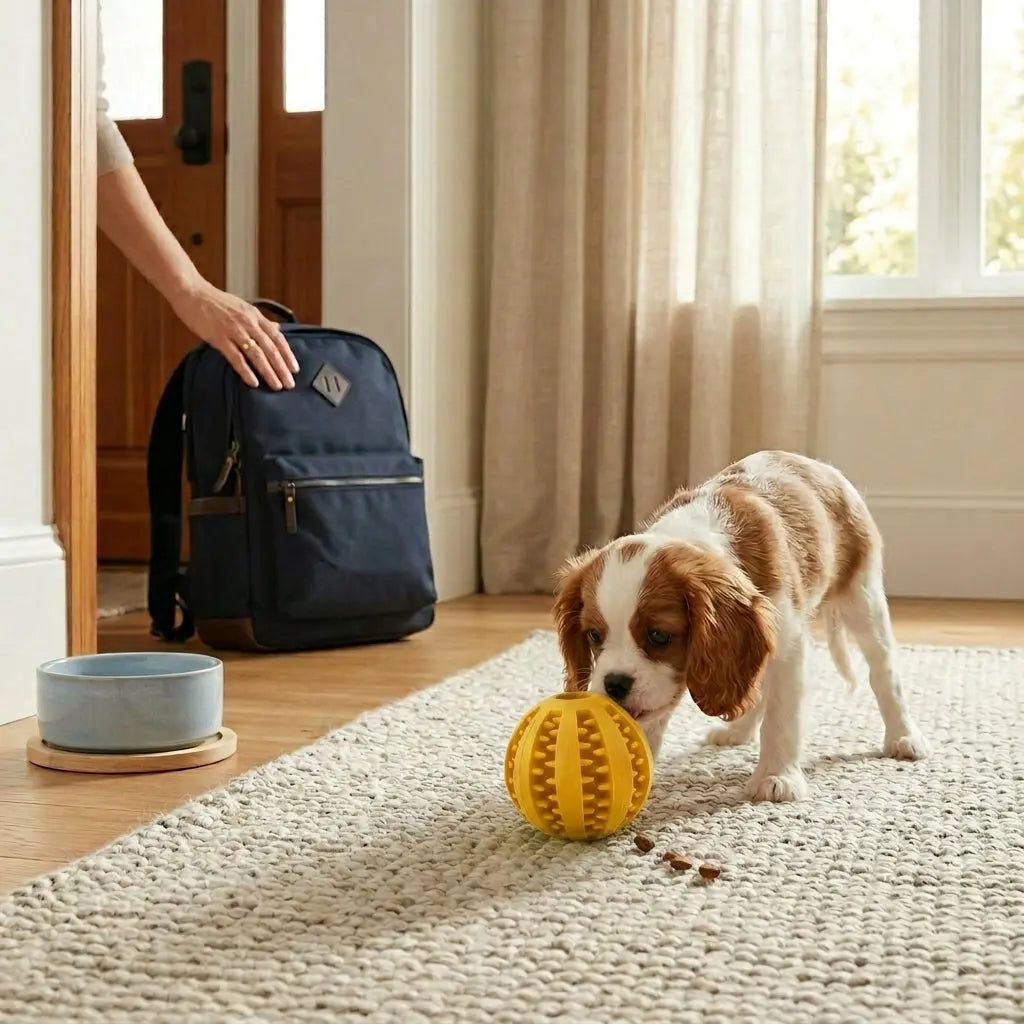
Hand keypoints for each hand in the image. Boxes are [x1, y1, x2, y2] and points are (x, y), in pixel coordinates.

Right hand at [168, 279, 299, 389]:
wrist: (191, 292)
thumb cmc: (215, 301)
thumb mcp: (242, 307)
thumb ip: (260, 321)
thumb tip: (277, 329)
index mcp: (254, 315)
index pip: (277, 337)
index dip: (287, 354)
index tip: (294, 369)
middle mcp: (248, 322)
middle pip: (270, 349)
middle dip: (281, 368)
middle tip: (289, 384)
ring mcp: (233, 330)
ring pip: (256, 354)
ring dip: (268, 372)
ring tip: (276, 386)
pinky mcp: (219, 338)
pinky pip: (236, 358)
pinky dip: (246, 371)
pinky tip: (253, 382)